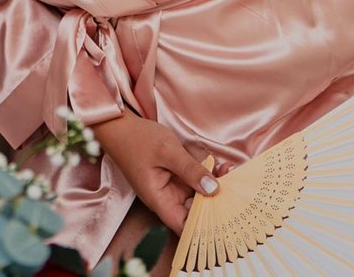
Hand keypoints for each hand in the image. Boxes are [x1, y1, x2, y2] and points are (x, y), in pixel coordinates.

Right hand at [91, 111, 217, 232]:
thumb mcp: (168, 152)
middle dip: (215, 202)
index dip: (204, 227)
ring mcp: (170, 188)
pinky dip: (206, 175)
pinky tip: (218, 165)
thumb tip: (215, 190)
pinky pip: (193, 182)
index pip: (184, 226)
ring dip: (213, 186)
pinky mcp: (174, 177)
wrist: (119, 124)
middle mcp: (165, 198)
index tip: (226, 218)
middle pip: (194, 211)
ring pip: (197, 196)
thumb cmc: (138, 139)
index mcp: (159, 200)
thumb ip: (191, 170)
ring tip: (227, 171)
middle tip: (233, 186)